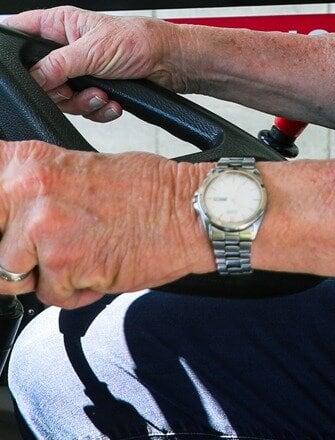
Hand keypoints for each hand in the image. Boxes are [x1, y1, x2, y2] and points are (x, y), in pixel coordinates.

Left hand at [0, 141, 207, 308]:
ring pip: (10, 277)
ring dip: (45, 276)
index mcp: (30, 163)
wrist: (190, 210)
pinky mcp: (63, 264)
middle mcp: (30, 190)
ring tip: (82, 254)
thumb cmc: (148, 190)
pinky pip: (48, 296)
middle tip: (49, 246)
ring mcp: (44, 228)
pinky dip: (74, 291)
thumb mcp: (80, 168)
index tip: (10, 227)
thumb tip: (6, 213)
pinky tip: (99, 265)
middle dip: (13, 256)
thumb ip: (35, 187)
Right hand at [4, 7, 184, 123]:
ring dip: (81, 101)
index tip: (30, 70)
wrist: (172, 63)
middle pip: (36, 77)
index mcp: (60, 24)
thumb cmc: (142, 41)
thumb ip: (56, 65)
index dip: (16, 52)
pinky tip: (110, 100)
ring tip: (100, 92)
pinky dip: (96, 108)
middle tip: (74, 86)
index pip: (19, 31)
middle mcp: (66, 47)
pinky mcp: (92, 87)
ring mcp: (79, 69)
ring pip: (58, 97)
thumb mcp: (93, 50)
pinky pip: (80, 108)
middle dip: (58, 88)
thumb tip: (31, 77)